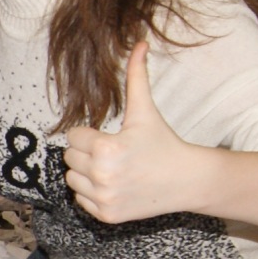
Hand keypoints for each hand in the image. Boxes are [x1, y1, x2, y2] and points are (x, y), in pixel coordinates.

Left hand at [62, 44, 213, 225]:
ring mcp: (103, 198)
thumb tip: (140, 43)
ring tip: (113, 168)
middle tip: (113, 153)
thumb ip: (136, 76)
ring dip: (86, 172)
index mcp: (106, 148)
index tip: (110, 138)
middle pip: (70, 158)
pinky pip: (81, 199)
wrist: (187, 180)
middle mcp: (101, 175)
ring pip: (72, 179)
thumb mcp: (145, 110)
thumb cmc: (163, 142)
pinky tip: (115, 184)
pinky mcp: (106, 215)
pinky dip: (92, 192)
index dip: (90, 135)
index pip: (73, 137)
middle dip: (87, 153)